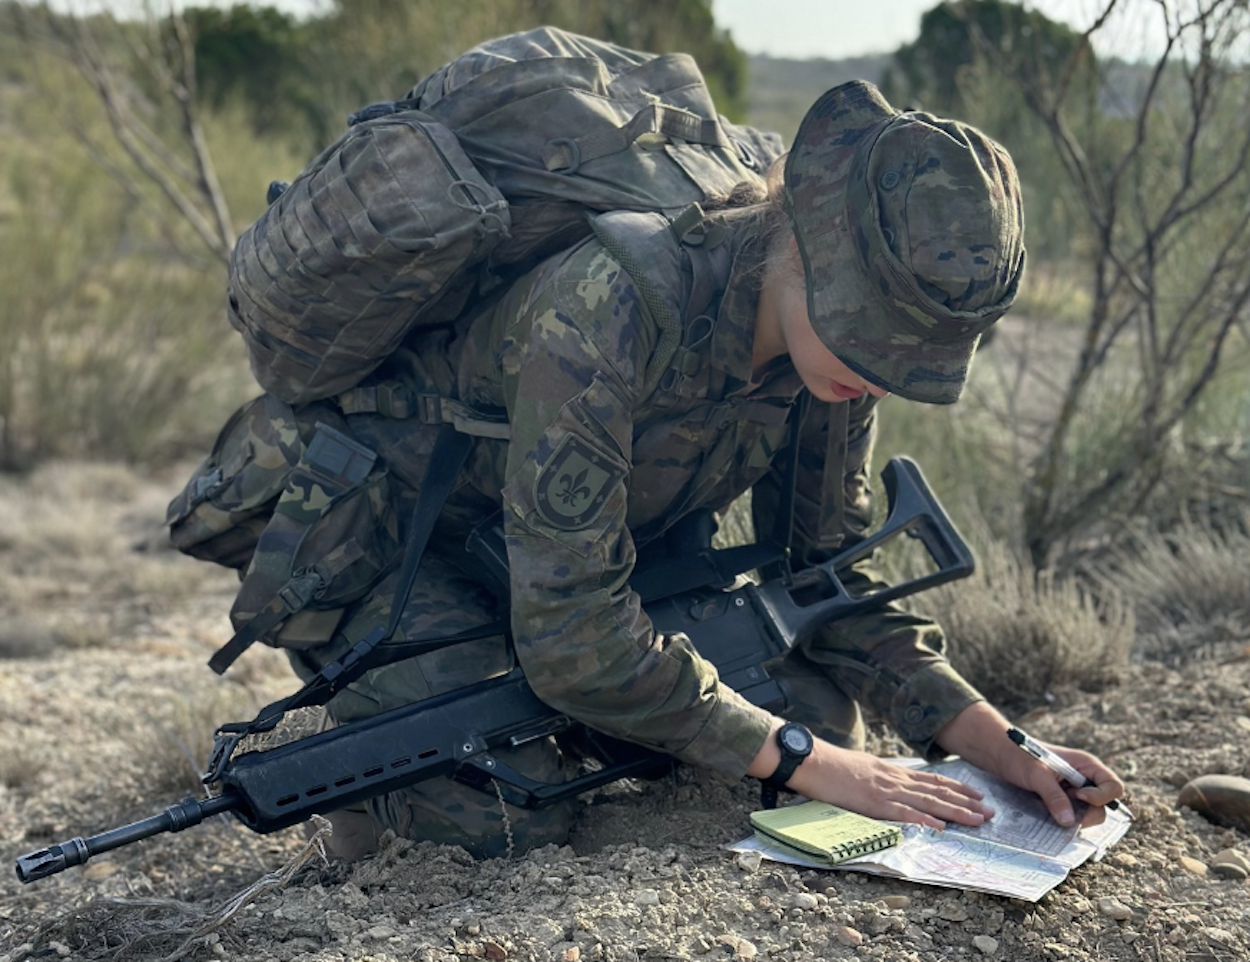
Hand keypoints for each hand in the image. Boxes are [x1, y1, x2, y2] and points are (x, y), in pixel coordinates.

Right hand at [747, 720, 993, 829]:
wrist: (812, 759)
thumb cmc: (831, 765)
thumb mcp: (862, 768)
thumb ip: (880, 777)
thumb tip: (892, 787)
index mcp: (892, 771)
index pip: (932, 780)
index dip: (957, 788)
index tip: (977, 794)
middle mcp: (895, 779)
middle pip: (937, 791)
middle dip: (966, 802)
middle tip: (990, 812)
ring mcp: (885, 791)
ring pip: (928, 802)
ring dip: (956, 812)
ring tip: (978, 820)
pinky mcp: (873, 802)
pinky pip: (904, 813)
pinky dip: (924, 820)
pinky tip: (941, 827)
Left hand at [994, 739, 1124, 827]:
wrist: (999, 755)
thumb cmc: (1018, 756)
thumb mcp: (1035, 774)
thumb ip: (1053, 796)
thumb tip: (1069, 821)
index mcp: (1086, 765)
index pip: (1113, 786)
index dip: (1101, 796)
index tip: (1078, 795)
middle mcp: (1084, 779)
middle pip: (1104, 806)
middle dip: (1088, 813)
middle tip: (1063, 812)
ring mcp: (1074, 792)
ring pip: (1089, 814)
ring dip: (1075, 818)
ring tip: (1052, 810)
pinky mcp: (1063, 801)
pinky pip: (1073, 816)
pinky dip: (1065, 819)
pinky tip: (1050, 816)